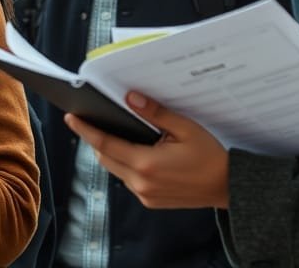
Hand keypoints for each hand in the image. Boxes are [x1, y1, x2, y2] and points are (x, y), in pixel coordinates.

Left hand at [66, 92, 229, 208]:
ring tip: (119, 132)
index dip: (86, 130)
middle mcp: (141, 183)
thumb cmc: (209, 156)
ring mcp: (144, 194)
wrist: (227, 186)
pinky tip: (139, 151)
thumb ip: (155, 113)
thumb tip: (130, 98)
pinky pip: (128, 180)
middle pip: (105, 157)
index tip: (71, 117)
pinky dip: (126, 164)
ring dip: (112, 152)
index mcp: (146, 163)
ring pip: (116, 169)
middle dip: (98, 138)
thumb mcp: (185, 128)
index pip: (105, 143)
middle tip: (95, 119)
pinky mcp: (150, 201)